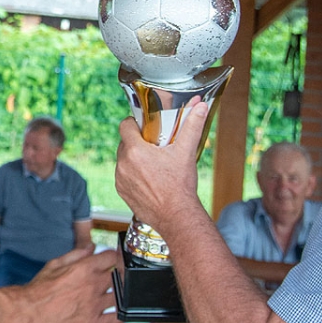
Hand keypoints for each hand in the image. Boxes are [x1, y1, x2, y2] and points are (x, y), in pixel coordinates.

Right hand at [23, 246, 117, 322]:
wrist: (31, 312)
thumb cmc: (40, 289)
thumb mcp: (56, 263)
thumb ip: (76, 254)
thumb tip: (91, 247)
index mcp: (85, 269)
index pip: (112, 257)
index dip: (114, 256)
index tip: (114, 258)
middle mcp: (93, 285)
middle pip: (119, 276)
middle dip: (119, 274)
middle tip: (116, 275)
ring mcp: (95, 305)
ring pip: (120, 296)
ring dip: (120, 293)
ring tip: (115, 292)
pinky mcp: (93, 322)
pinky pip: (115, 319)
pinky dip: (120, 315)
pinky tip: (120, 312)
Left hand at [115, 98, 206, 231]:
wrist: (176, 216)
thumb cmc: (180, 186)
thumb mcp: (186, 152)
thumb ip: (192, 126)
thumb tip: (200, 107)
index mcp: (135, 151)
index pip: (125, 126)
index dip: (133, 123)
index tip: (144, 127)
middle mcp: (124, 164)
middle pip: (125, 143)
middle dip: (137, 142)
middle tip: (153, 146)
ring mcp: (121, 179)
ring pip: (123, 160)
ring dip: (134, 159)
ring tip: (152, 164)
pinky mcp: (122, 192)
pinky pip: (123, 176)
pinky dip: (132, 174)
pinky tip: (148, 178)